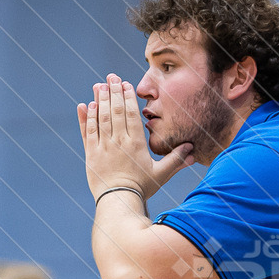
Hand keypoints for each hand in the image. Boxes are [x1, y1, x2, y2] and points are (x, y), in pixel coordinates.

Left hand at [77, 73, 194, 201]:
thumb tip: (192, 149)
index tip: (125, 84)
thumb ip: (176, 159)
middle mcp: (118, 141)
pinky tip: (85, 105)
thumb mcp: (162, 174)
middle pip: (115, 111)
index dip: (128, 97)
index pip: (131, 114)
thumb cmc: (142, 188)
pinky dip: (85, 118)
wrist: (118, 202)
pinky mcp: (91, 154)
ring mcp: (103, 146)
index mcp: (136, 143)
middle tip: (111, 77)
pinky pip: (87, 132)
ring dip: (99, 100)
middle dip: (113, 92)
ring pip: (100, 118)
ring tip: (99, 86)